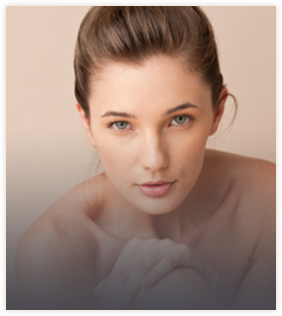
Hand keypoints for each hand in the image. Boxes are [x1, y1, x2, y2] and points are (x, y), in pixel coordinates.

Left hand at [93, 237, 217, 308]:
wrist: (198, 266)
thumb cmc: (165, 273)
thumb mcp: (142, 275)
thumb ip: (122, 280)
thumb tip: (97, 291)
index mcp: (136, 246)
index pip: (120, 270)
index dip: (111, 289)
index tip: (104, 306)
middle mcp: (149, 243)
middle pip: (130, 269)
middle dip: (119, 291)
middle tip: (113, 308)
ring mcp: (166, 246)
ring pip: (145, 266)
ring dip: (132, 286)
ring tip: (123, 303)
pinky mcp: (182, 251)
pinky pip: (167, 261)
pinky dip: (155, 273)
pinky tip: (145, 285)